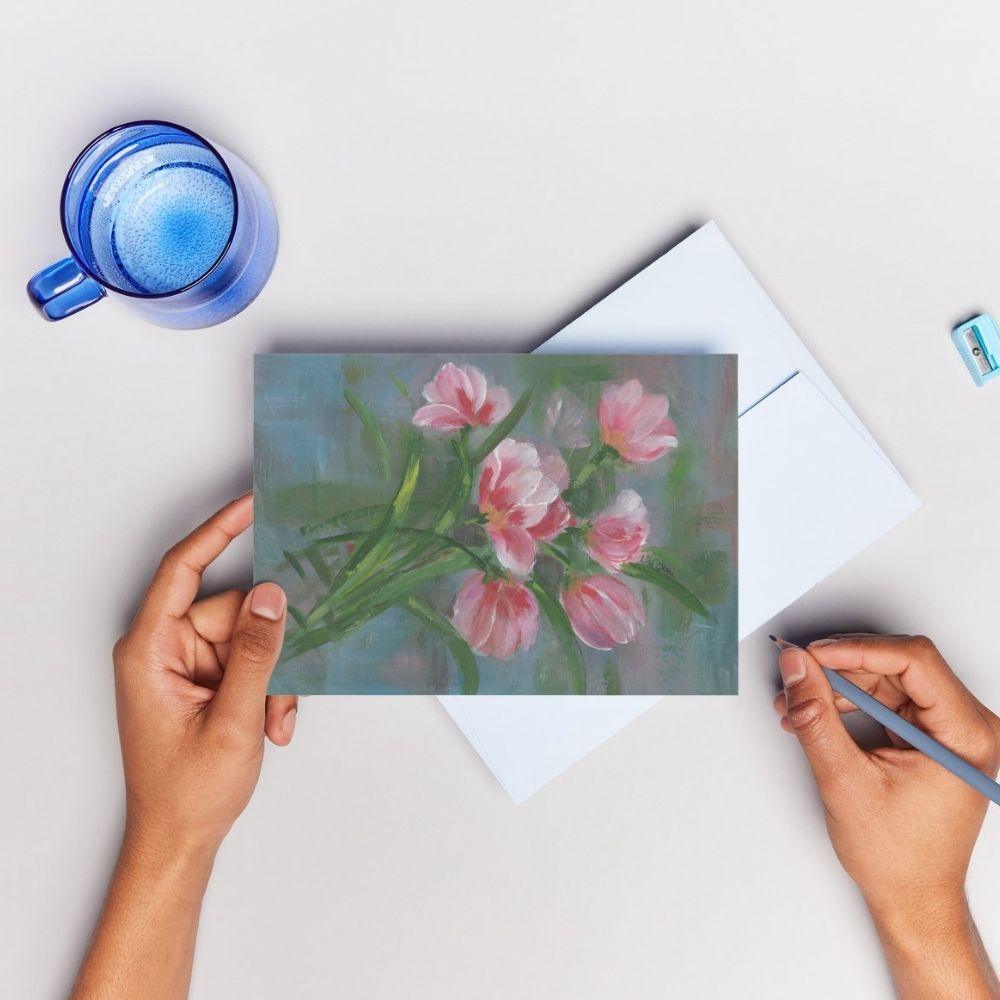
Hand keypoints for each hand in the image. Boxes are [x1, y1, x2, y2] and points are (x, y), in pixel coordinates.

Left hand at [114, 493, 296, 858]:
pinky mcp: (205, 680)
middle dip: (268, 649)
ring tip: (272, 721)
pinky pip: (249, 661)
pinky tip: (269, 725)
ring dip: (272, 678)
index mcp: (150, 649)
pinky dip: (267, 689)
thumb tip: (275, 596)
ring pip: (250, 638)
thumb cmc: (187, 791)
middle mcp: (165, 649)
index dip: (218, 531)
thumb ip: (257, 653)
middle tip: (283, 691)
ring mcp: (186, 665)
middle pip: (233, 610)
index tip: (252, 505)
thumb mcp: (233, 720)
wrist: (179, 840)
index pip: (183, 569)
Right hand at [771, 633, 999, 996]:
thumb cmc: (897, 857)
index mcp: (966, 735)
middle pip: (899, 664)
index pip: (914, 661)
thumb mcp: (845, 780)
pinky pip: (886, 698)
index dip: (857, 649)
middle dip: (841, 666)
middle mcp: (967, 726)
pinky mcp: (930, 735)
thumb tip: (797, 666)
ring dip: (838, 685)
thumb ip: (815, 715)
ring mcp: (950, 730)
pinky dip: (847, 702)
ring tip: (797, 702)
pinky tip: (815, 713)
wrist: (913, 898)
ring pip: (887, 678)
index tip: (813, 654)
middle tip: (798, 671)